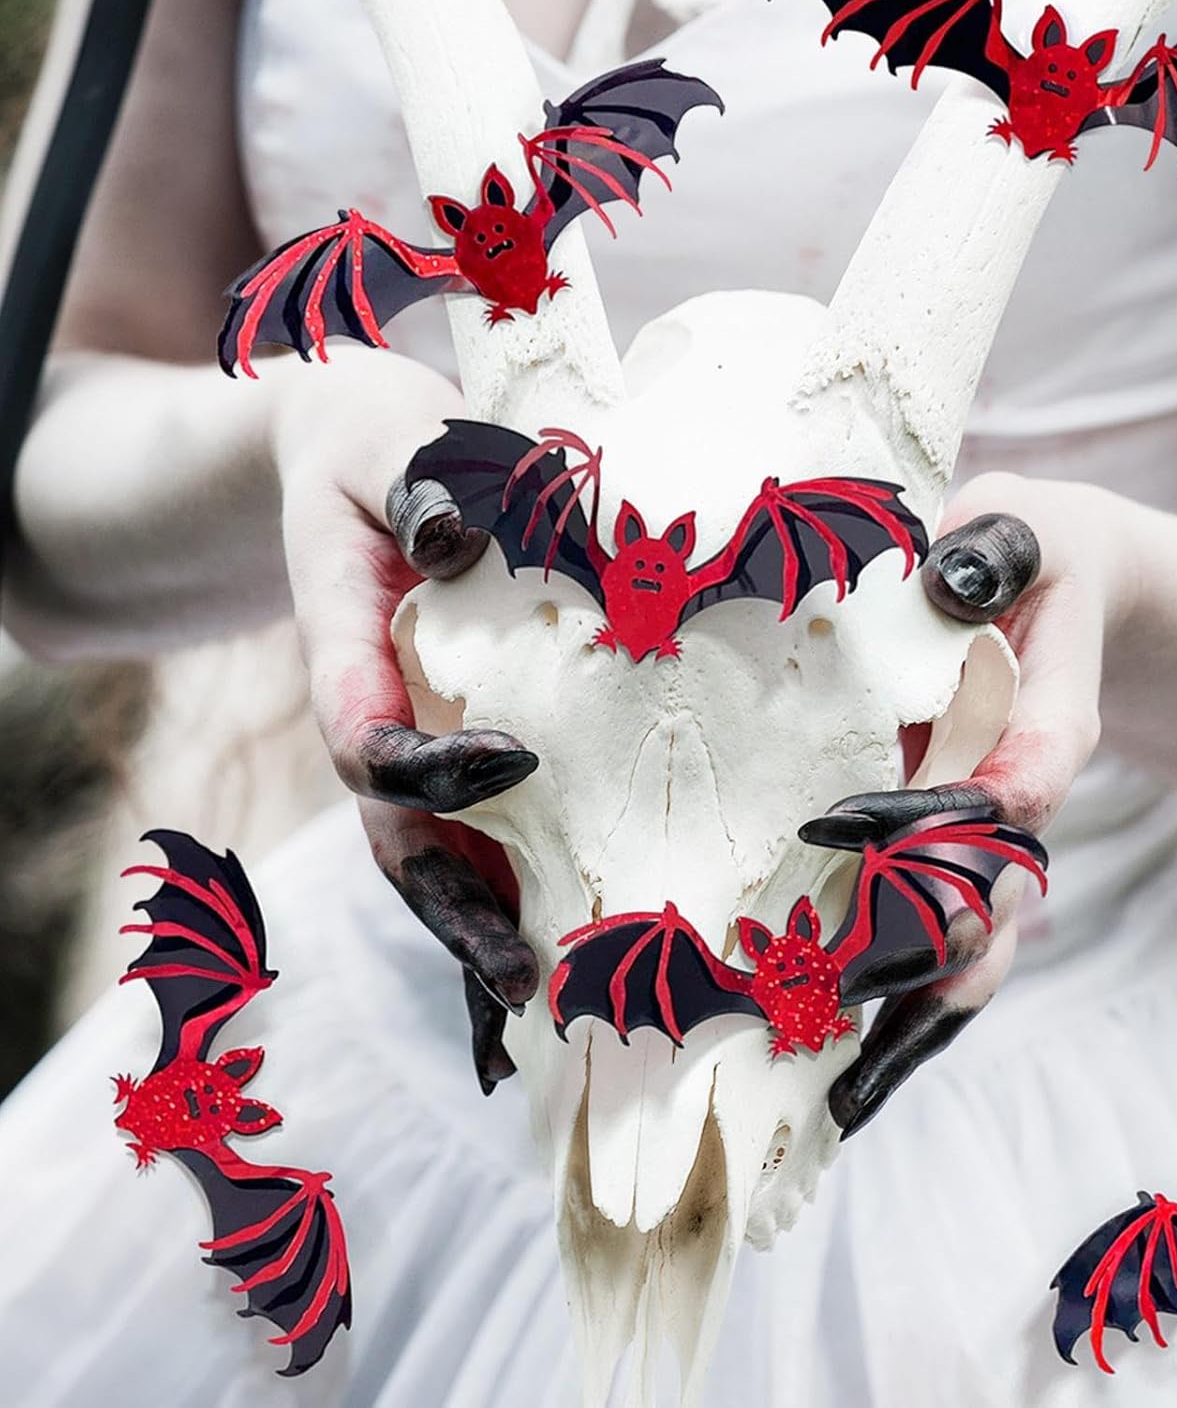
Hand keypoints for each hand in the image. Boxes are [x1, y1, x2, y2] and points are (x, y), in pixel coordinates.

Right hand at [272, 348, 535, 1089]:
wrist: (359, 456)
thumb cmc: (378, 443)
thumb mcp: (387, 436)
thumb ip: (412, 476)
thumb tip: (452, 530)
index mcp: (345, 646)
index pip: (361, 736)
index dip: (422, 768)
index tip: (516, 759)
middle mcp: (378, 714)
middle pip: (398, 838)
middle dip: (453, 911)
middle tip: (523, 976)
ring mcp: (416, 740)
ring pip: (439, 858)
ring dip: (487, 930)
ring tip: (554, 1006)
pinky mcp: (459, 744)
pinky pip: (483, 833)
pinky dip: (516, 897)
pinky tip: (565, 963)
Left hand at [802, 473, 1130, 1135]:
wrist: (1055, 593)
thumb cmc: (1029, 552)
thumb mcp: (1024, 527)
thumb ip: (1001, 546)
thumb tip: (954, 574)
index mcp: (1047, 722)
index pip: (1009, 786)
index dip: (940, 816)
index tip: (842, 829)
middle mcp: (1021, 797)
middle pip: (998, 896)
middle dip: (928, 952)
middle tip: (842, 1001)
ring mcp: (989, 836)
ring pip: (976, 938)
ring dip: (918, 1006)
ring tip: (851, 1085)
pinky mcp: (950, 852)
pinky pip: (939, 930)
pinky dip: (905, 993)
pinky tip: (854, 1065)